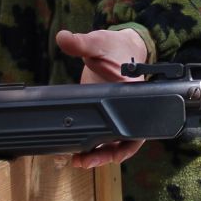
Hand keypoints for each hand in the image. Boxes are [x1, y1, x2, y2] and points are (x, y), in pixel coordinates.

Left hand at [55, 27, 148, 167]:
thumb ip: (81, 42)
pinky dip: (92, 146)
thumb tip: (63, 37)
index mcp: (133, 94)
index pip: (136, 123)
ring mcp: (116, 113)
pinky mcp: (105, 115)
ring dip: (100, 155)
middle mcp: (128, 108)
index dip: (126, 141)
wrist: (117, 47)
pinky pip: (103, 136)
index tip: (109, 148)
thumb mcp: (97, 42)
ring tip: (79, 162)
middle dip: (108, 155)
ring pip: (115, 143)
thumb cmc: (114, 46)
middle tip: (86, 161)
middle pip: (127, 141)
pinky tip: (76, 152)